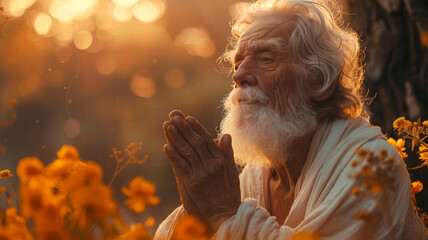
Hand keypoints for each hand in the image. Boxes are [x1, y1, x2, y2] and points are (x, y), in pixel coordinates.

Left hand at [163, 110, 240, 230]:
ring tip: (168, 125)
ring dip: (176, 137)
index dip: (196, 128)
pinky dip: (173, 156)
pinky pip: (181, 167)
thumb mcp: (232, 172)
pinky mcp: (192, 184)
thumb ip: (227, 153)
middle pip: (195, 142)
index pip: (206, 140)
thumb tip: (225, 135)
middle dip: (183, 128)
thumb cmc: (228, 194)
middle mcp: (212, 165)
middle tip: (174, 115)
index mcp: (221, 160)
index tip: (187, 117)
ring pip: (187, 152)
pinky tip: (166, 146)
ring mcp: (202, 174)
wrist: (226, 215)